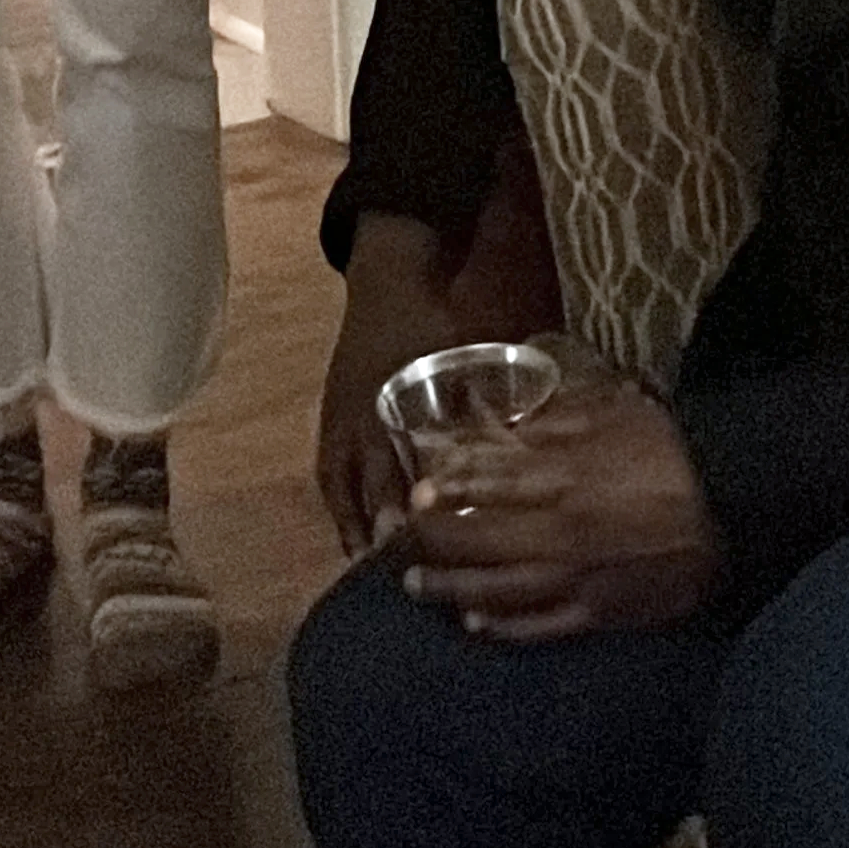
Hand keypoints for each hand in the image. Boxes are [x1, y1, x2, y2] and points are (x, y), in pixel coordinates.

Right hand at [317, 218, 475, 557]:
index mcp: (384, 403)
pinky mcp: (330, 415)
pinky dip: (338, 500)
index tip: (410, 543)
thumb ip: (482, 398)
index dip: (397, 508)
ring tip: (364, 564)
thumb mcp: (456, 352)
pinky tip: (353, 527)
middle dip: (372, 526)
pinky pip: (329, 468)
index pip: (388, 468)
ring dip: (348, 521)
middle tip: (391, 569)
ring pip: (337, 481)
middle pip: (357, 483)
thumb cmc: (427, 316)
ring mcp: (337, 416)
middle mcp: (355, 417)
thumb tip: (518, 442)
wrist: (386, 278)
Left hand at [399, 378, 724, 642]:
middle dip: (435, 543)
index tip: (418, 492)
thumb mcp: (612, 415)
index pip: (489, 485)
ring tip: (418, 587)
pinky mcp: (595, 613)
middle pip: (480, 542)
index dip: (449, 489)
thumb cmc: (669, 454)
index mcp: (562, 479)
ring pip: (497, 590)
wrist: (728, 510)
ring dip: (452, 588)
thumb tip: (509, 421)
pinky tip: (475, 622)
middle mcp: (557, 534)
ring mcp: (574, 580)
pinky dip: (502, 626)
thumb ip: (555, 421)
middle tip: (400, 544)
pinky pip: (538, 626)